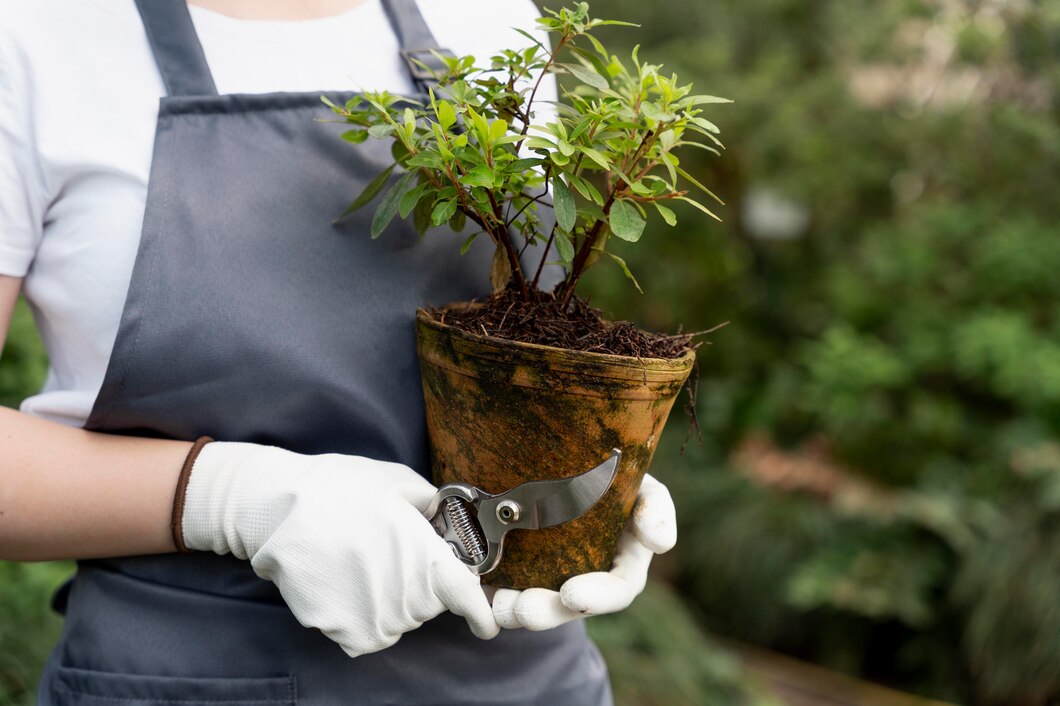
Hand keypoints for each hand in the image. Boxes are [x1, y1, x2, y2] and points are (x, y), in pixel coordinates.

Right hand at [180, 442, 499, 656]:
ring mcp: (370, 617)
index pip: (464, 595)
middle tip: (389, 553)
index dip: (478, 612)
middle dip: (421, 585)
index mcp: (423, 556)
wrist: (276, 506)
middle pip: (429, 606)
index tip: (483, 623)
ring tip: (361, 563)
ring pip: (399, 621)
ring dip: (392, 602)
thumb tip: (450, 524)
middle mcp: (402, 593)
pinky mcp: (340, 631)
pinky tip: (344, 581)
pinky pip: (367, 632)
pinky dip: (363, 615)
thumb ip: (434, 509)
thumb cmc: (339, 487)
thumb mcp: (400, 482)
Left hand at [490, 473, 676, 629]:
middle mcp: (590, 579)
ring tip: (498, 604)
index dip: (596, 597)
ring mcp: (554, 577)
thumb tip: (660, 543)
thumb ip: (656, 509)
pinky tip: (478, 590)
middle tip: (522, 609)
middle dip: (546, 612)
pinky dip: (491, 593)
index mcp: (624, 564)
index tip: (570, 595)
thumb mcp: (644, 487)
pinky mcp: (523, 569)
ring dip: (516, 609)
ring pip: (536, 603)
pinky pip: (507, 587)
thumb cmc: (617, 477)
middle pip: (570, 606)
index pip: (617, 591)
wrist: (571, 463)